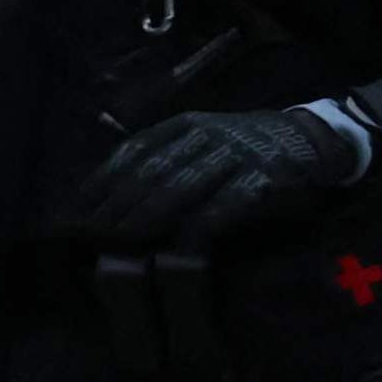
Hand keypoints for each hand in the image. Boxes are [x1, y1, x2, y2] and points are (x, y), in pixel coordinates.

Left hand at [62, 102, 370, 242]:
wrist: (314, 141)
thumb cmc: (244, 151)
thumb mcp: (199, 143)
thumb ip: (159, 163)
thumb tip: (103, 201)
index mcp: (182, 125)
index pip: (127, 156)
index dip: (95, 188)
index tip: (67, 217)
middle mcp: (203, 136)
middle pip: (143, 175)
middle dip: (108, 210)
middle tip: (79, 241)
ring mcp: (231, 157)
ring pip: (173, 191)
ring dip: (137, 222)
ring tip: (110, 248)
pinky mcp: (258, 183)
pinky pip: (216, 212)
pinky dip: (188, 235)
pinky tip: (166, 255)